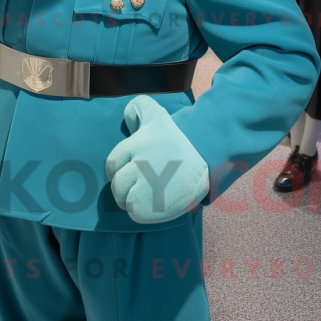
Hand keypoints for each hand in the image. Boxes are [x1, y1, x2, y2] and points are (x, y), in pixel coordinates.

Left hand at [105, 95, 208, 223]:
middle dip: (126, 186)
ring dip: (133, 199)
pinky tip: (157, 202)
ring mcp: (145, 186)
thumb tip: (124, 116)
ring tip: (151, 193)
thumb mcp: (157, 115)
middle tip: (145, 183)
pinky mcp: (151, 207)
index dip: (122, 169)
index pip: (112, 165)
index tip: (136, 169)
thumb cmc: (179, 139)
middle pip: (117, 185)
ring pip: (123, 200)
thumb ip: (138, 107)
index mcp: (136, 145)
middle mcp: (139, 164)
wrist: (209, 159)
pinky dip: (143, 211)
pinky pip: (135, 213)